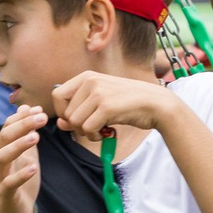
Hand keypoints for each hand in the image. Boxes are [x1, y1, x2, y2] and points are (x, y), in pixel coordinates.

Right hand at [0, 106, 46, 212]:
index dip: (22, 116)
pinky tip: (33, 167)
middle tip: (42, 118)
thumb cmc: (20, 182)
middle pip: (4, 137)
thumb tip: (29, 108)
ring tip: (36, 137)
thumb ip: (26, 133)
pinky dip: (21, 174)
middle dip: (22, 125)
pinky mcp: (4, 193)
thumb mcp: (26, 154)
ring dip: (18, 145)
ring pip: (2, 156)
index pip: (7, 126)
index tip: (40, 109)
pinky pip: (9, 182)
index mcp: (1, 149)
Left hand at [50, 72, 174, 142]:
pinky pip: (88, 128)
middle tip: (93, 127)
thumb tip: (60, 124)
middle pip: (65, 112)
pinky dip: (95, 136)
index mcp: (86, 76)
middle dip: (76, 126)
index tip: (76, 120)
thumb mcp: (100, 102)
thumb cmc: (128, 104)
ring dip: (86, 133)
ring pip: (75, 122)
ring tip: (101, 130)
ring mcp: (98, 93)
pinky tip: (107, 132)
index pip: (56, 95)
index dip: (62, 111)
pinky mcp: (107, 106)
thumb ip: (79, 111)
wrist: (156, 104)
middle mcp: (90, 81)